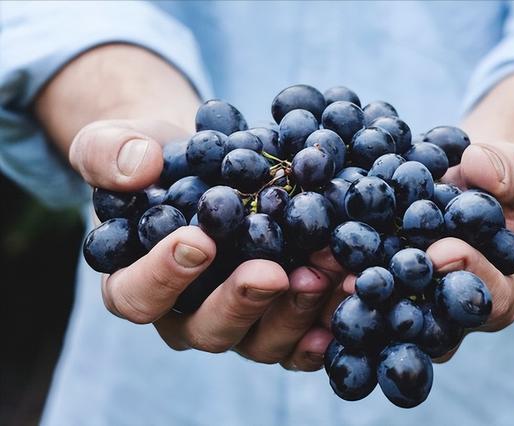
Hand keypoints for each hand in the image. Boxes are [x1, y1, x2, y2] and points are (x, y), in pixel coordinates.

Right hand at [70, 119, 335, 370]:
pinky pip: (303, 337)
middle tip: (272, 272)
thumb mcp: (116, 143)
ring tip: (326, 272)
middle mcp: (187, 314)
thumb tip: (138, 166)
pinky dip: (328, 321)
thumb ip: (110, 153)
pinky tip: (351, 294)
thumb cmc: (154, 160)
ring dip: (296, 311)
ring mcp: (238, 321)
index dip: (163, 276)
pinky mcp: (279, 316)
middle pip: (208, 329)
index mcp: (136, 282)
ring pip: (262, 340)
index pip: (137, 295)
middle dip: (242, 302)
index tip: (198, 240)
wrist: (205, 163)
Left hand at [314, 141, 513, 361]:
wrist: (454, 182)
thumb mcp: (513, 168)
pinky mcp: (373, 297)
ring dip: (352, 303)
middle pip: (429, 327)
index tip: (442, 250)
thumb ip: (509, 170)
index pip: (491, 300)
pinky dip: (326, 289)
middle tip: (365, 280)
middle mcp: (449, 315)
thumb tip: (479, 167)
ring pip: (384, 323)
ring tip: (322, 275)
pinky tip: (300, 271)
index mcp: (495, 292)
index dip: (469, 277)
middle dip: (398, 302)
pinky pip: (352, 303)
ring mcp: (408, 310)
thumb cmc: (491, 181)